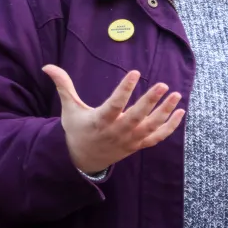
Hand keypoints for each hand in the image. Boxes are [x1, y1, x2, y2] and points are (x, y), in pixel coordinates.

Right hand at [43, 65, 184, 174]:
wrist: (83, 160)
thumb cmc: (77, 129)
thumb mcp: (69, 108)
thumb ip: (63, 85)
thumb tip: (47, 66)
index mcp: (100, 121)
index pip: (114, 104)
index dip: (125, 89)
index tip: (135, 72)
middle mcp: (116, 131)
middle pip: (136, 117)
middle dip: (150, 102)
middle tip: (163, 85)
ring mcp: (129, 140)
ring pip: (150, 127)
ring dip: (165, 112)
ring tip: (176, 95)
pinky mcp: (137, 145)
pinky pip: (157, 137)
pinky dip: (170, 127)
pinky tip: (180, 112)